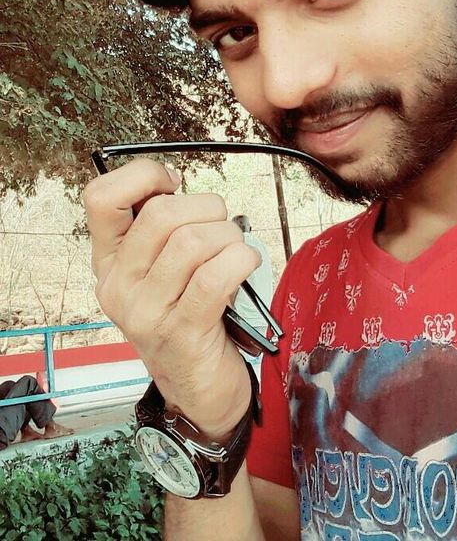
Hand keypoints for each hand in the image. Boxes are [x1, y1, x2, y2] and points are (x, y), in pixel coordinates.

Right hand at [83, 159, 261, 438]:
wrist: (198, 389)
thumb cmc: (189, 313)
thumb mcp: (163, 269)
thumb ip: (163, 227)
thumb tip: (176, 181)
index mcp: (109, 261)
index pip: (101, 197)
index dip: (143, 175)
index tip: (175, 184)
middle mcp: (118, 286)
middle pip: (161, 215)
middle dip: (207, 207)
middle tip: (222, 225)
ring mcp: (147, 314)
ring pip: (192, 242)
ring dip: (229, 236)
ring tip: (236, 250)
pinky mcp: (182, 334)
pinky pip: (215, 277)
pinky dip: (241, 259)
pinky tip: (247, 264)